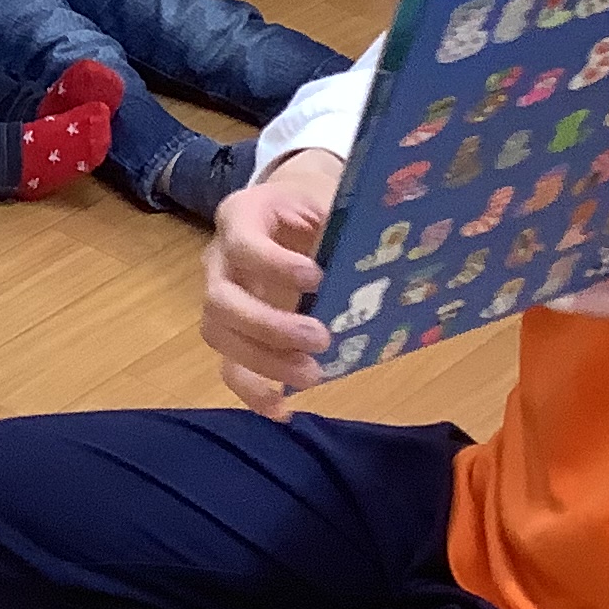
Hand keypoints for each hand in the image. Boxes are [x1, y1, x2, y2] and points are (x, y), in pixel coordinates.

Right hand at [196, 150, 341, 421]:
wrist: (289, 214)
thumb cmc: (313, 207)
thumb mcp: (327, 199)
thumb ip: (346, 223)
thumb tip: (389, 248)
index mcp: (242, 216)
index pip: (242, 243)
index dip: (274, 265)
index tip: (316, 278)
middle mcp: (219, 259)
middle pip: (221, 301)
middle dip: (269, 325)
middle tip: (320, 338)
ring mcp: (220, 298)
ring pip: (220, 337)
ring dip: (264, 363)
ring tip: (312, 374)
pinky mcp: (232, 332)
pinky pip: (228, 367)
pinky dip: (253, 392)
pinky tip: (285, 408)